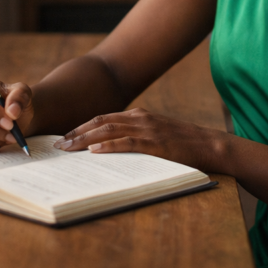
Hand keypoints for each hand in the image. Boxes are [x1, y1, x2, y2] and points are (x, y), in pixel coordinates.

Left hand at [53, 108, 227, 171]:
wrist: (209, 145)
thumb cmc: (181, 144)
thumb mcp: (155, 135)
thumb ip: (134, 137)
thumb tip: (108, 149)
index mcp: (138, 115)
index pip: (102, 118)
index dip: (81, 127)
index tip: (64, 136)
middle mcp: (140, 118)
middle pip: (100, 122)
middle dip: (76, 132)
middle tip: (58, 144)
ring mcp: (147, 129)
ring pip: (109, 130)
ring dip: (85, 139)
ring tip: (68, 148)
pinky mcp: (155, 143)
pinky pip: (127, 143)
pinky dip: (109, 146)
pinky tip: (94, 151)